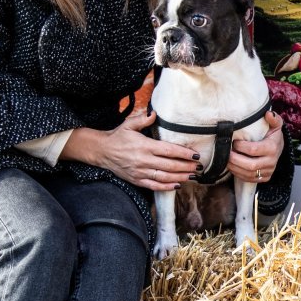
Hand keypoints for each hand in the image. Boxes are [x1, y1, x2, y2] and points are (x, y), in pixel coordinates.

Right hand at [60, 111, 199, 190]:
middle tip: (198, 166)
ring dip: (180, 177)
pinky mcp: (137, 180)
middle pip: (170, 165)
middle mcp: (144, 160)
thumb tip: (155, 113)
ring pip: (164, 177)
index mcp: (144, 145)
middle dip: (186, 166)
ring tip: (192, 176)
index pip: (168, 150)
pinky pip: (154, 186)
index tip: (195, 155)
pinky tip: (176, 185)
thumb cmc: (118, 136)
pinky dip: (166, 187)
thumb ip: (143, 119)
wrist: (102, 151)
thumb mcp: (129, 124)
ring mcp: (140, 172)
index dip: (183, 153)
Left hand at [228, 110, 283, 183]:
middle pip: (250, 165)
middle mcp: (271, 162)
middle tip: (226, 152)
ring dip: (234, 167)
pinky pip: (249, 179)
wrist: (279, 148)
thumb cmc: (273, 135)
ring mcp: (268, 172)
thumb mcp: (275, 125)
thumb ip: (273, 119)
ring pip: (248, 174)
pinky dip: (238, 173)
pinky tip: (232, 166)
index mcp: (272, 148)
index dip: (241, 146)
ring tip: (227, 159)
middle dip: (235, 159)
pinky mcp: (264, 178)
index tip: (234, 141)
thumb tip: (268, 113)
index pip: (253, 150)